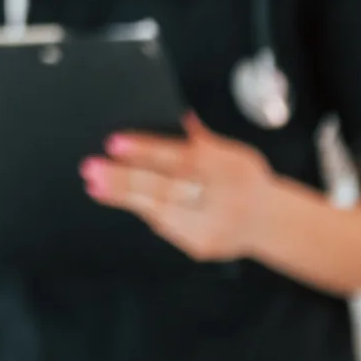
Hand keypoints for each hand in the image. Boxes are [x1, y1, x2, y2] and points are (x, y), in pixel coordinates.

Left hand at [83, 113, 272, 262]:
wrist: (268, 222)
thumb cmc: (243, 179)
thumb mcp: (233, 151)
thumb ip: (204, 139)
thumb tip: (177, 114)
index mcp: (228, 167)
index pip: (181, 156)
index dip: (146, 150)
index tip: (114, 143)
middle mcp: (221, 198)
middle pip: (165, 187)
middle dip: (124, 177)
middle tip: (91, 167)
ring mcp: (212, 225)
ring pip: (160, 209)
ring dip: (122, 196)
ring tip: (94, 184)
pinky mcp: (201, 245)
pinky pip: (165, 228)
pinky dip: (140, 211)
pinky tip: (115, 200)